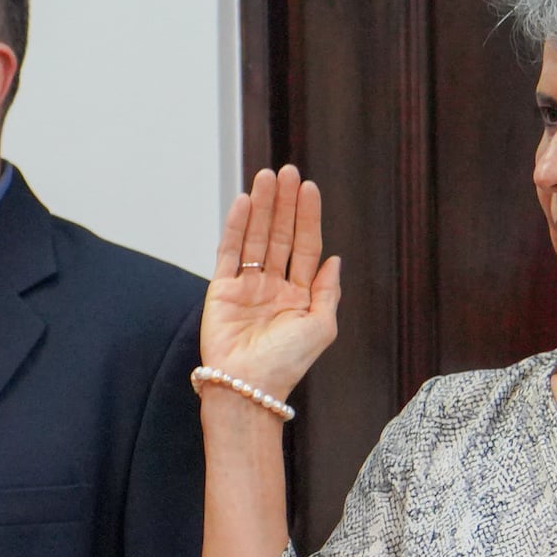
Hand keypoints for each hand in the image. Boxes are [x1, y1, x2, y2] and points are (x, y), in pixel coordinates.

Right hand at [202, 168, 344, 403]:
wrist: (249, 386)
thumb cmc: (287, 364)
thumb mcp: (322, 326)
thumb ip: (328, 291)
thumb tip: (335, 259)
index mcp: (299, 296)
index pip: (305, 246)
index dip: (308, 217)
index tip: (308, 188)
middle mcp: (273, 286)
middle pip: (280, 234)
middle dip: (284, 203)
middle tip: (286, 171)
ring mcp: (246, 286)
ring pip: (256, 237)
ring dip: (262, 206)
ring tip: (265, 176)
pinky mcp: (221, 289)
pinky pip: (229, 251)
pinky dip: (236, 226)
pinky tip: (245, 203)